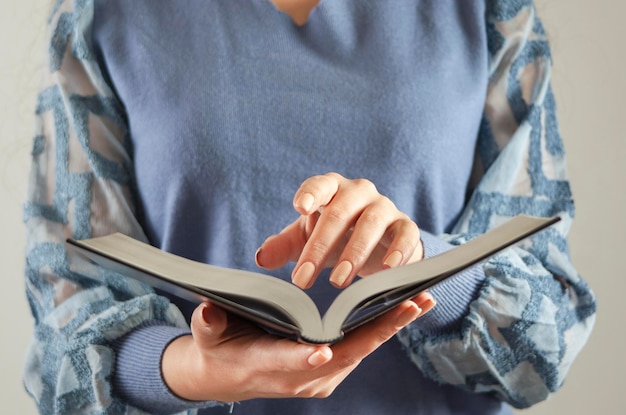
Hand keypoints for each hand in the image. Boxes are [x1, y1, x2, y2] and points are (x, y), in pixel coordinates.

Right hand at [162, 294, 434, 402]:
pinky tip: (403, 310)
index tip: (322, 351)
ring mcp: (317, 379)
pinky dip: (382, 330)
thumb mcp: (208, 336)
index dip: (303, 359)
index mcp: (264, 365)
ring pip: (359, 352)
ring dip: (389, 327)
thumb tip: (208, 310)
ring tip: (419, 300)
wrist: (227, 378)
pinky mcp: (330, 373)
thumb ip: (210, 323)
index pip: (286, 362)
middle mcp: (298, 379)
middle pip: (342, 355)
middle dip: (377, 331)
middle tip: (408, 305)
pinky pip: (359, 351)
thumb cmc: (218, 350)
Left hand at [255, 172, 423, 288]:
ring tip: (338, 281)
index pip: (320, 185)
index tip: (300, 208)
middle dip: (321, 246)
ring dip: (354, 253)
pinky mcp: (406, 226)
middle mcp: (359, 193)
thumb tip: (261, 258)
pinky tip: (388, 270)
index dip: (311, 194)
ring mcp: (385, 208)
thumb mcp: (307, 239)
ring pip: (371, 223)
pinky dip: (399, 251)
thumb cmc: (336, 235)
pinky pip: (406, 234)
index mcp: (332, 189)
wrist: (377, 244)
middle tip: (303, 279)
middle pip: (340, 212)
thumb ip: (284, 246)